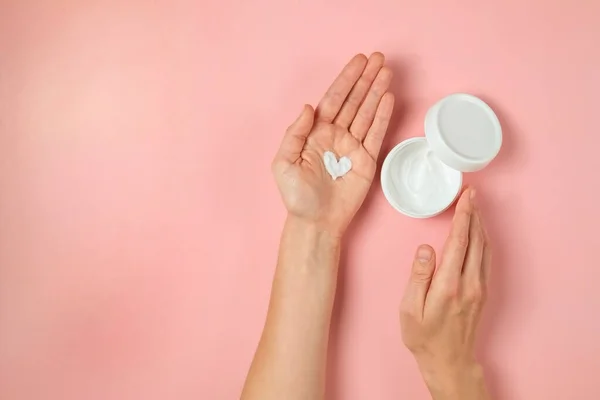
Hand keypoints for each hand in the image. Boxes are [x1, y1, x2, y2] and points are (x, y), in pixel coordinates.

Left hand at [272, 53, 393, 236]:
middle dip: (365, 79)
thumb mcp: (284, 163)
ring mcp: (353, 147)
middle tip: (378, 58)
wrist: (316, 222)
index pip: (333, 99)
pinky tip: (388, 98)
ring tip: (387, 72)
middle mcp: (336, 136)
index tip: (358, 62)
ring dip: (377, 92)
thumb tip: (308, 108)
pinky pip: (376, 134)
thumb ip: (294, 133)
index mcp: (315, 133)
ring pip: (366, 113)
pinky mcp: (367, 161)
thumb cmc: (297, 196)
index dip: (346, 80)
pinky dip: (383, 116)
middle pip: (353, 100)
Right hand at [399, 188, 491, 398]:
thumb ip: (418, 276)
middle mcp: (469, 283)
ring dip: (480, 225)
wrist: (449, 361)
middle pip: (475, 240)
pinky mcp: (482, 292)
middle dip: (474, 213)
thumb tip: (426, 249)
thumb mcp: (410, 309)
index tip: (466, 197)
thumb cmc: (424, 337)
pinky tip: (478, 233)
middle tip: (472, 193)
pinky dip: (482, 240)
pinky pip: (486, 259)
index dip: (463, 216)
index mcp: (449, 285)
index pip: (459, 242)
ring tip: (474, 207)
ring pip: (484, 248)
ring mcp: (479, 288)